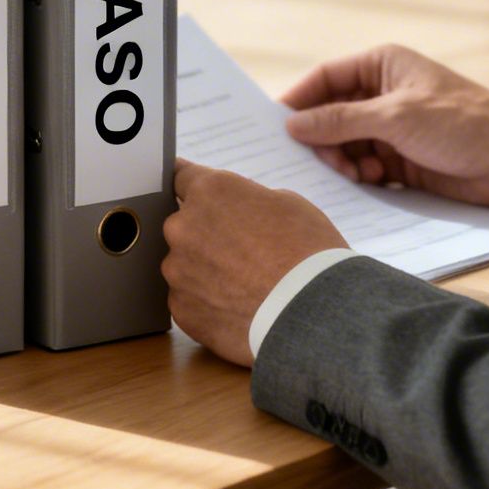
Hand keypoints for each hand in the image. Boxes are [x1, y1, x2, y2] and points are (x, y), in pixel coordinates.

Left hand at [162, 159, 347, 367]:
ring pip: (184, 265)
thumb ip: (248, 201)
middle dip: (204, 234)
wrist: (312, 312)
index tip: (189, 192)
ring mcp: (177, 270)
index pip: (180, 176)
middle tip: (242, 252)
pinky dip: (206, 303)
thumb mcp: (287, 204)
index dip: (190, 186)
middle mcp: (183, 227)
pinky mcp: (181, 308)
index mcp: (210, 192)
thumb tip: (239, 211)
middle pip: (183, 225)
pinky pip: (188, 299)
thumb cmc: (308, 252)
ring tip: (245, 286)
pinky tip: (237, 308)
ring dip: (205, 271)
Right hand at [280, 45, 488, 208]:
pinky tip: (372, 182)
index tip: (274, 126)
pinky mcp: (402, 160)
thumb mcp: (395, 116)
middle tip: (327, 162)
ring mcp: (391, 129)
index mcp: (381, 66)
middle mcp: (382, 94)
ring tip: (359, 174)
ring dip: (344, 161)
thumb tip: (292, 124)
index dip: (298, 100)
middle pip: (330, 115)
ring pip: (345, 144)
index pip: (325, 78)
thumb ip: (341, 120)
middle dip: (323, 139)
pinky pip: (365, 167)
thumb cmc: (461, 122)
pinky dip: (361, 177)